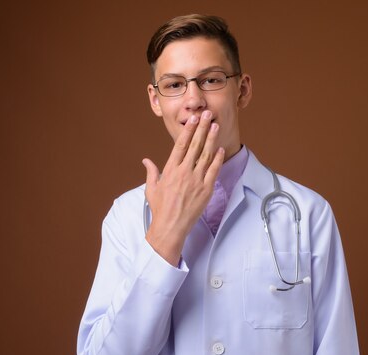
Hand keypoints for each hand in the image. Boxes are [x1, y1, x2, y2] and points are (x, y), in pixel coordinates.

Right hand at [142, 110, 224, 265]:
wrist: (170, 226)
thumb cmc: (160, 208)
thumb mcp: (151, 188)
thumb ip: (151, 172)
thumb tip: (146, 161)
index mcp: (170, 170)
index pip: (180, 145)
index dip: (188, 131)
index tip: (192, 120)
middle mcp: (183, 172)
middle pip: (194, 145)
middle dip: (202, 128)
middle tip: (207, 115)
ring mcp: (196, 180)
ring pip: (205, 155)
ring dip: (211, 139)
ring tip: (216, 126)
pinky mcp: (206, 189)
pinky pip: (213, 171)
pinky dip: (217, 159)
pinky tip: (220, 148)